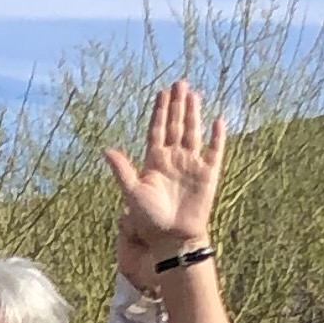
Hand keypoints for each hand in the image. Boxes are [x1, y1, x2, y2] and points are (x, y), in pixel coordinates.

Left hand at [103, 80, 228, 275]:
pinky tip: (217, 121)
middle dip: (177, 105)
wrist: (171, 239)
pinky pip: (214, 152)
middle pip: (175, 125)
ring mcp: (191, 165)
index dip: (159, 111)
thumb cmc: (149, 219)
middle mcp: (173, 159)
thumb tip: (106, 150)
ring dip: (193, 114)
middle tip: (178, 83)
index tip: (161, 92)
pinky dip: (217, 137)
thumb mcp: (132, 193)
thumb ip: (122, 170)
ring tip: (193, 94)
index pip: (157, 129)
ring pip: (192, 132)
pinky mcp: (207, 175)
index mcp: (154, 161)